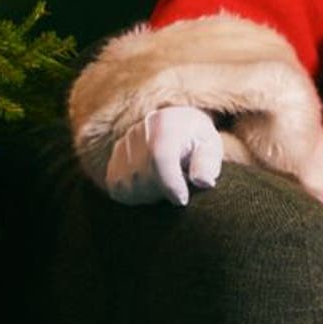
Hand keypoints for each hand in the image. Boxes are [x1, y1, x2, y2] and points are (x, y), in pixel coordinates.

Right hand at [101, 105, 222, 204]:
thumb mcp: (209, 146)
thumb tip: (203, 181)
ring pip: (129, 187)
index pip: (159, 157)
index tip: (182, 199)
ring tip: (165, 182)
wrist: (176, 128)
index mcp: (164, 124)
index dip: (170, 184)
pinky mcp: (112, 161)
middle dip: (164, 191)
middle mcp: (137, 132)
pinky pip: (118, 190)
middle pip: (143, 177)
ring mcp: (121, 146)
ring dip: (149, 194)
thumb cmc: (196, 141)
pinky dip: (135, 195)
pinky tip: (151, 185)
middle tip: (179, 184)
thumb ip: (208, 163)